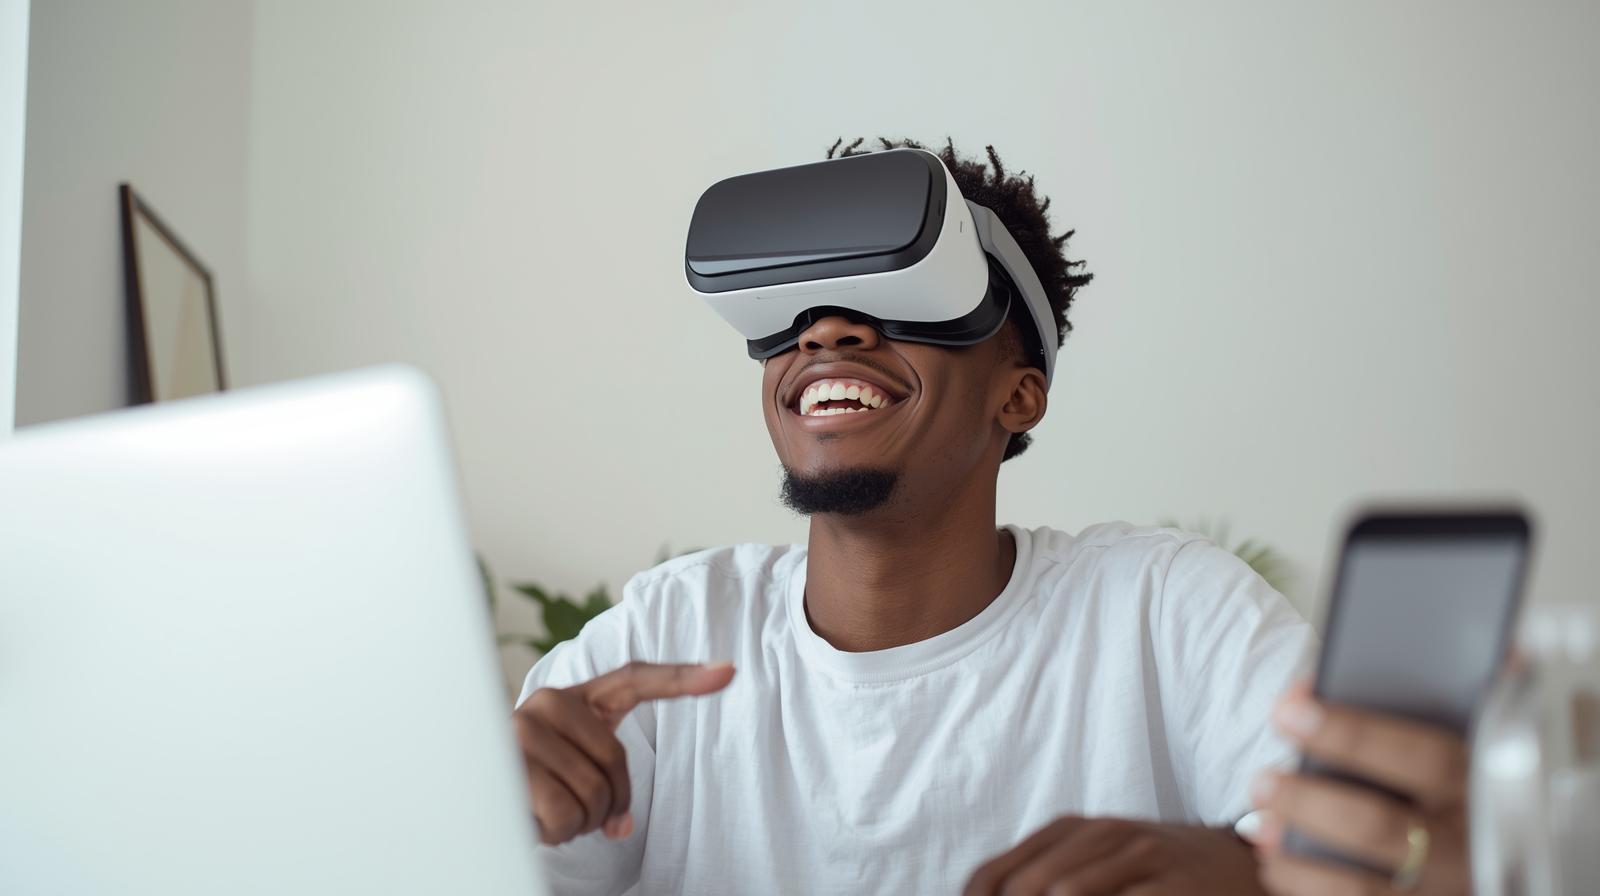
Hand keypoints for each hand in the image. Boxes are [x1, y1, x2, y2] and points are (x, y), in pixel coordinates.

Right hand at [512, 661, 734, 844]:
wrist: (465, 790)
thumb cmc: (526, 781)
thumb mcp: (570, 768)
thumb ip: (603, 779)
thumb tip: (622, 827)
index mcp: (572, 698)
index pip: (634, 679)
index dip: (682, 677)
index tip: (727, 671)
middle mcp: (548, 703)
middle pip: (616, 763)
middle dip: (604, 803)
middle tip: (571, 808)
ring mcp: (524, 731)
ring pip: (592, 795)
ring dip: (577, 822)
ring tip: (545, 810)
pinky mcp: (507, 765)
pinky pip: (564, 816)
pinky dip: (555, 833)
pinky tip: (530, 819)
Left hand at [963, 817, 1266, 894]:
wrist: (1239, 862)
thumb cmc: (1156, 868)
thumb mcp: (1097, 862)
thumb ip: (1045, 876)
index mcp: (1069, 831)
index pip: (995, 876)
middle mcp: (1100, 836)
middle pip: (1028, 887)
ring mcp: (1140, 857)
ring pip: (1067, 893)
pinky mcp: (1174, 884)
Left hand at [1249, 680, 1469, 894]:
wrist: (1506, 845)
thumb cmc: (1453, 774)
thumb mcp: (1456, 735)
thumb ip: (1402, 704)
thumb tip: (1307, 688)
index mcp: (1484, 785)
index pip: (1424, 757)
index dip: (1352, 734)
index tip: (1288, 711)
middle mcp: (1470, 844)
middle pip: (1381, 827)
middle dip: (1310, 803)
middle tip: (1261, 782)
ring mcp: (1448, 889)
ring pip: (1365, 887)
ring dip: (1301, 862)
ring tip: (1259, 829)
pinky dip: (1310, 890)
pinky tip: (1275, 867)